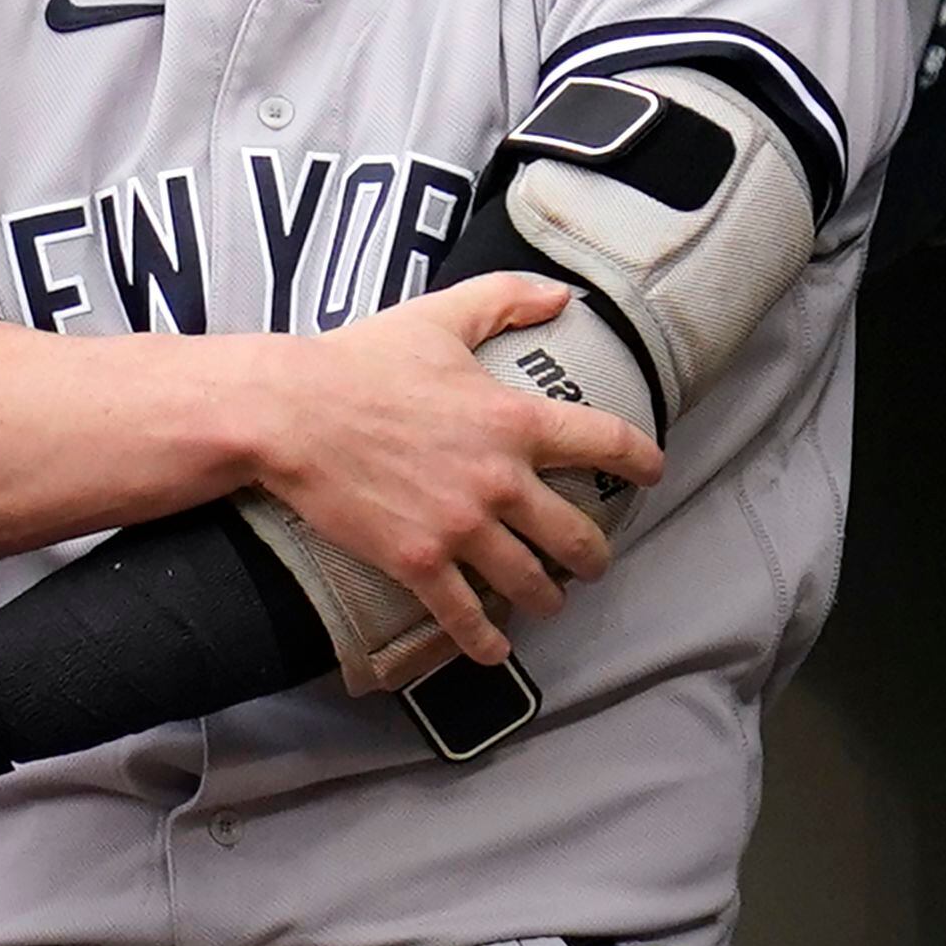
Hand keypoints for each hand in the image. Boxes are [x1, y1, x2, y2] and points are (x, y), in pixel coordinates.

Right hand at [250, 272, 664, 666]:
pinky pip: (465, 615)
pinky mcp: (418, 562)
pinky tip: (494, 650)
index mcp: (515, 420)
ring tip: (552, 601)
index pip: (605, 441)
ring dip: (549, 597)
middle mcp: (500, 479)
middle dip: (595, 553)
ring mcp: (461, 526)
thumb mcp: (443, 316)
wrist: (292, 413)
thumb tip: (561, 295)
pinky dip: (485, 639)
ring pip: (530, 580)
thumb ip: (507, 299)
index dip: (640, 459)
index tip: (653, 472)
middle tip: (596, 560)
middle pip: (576, 532)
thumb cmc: (363, 361)